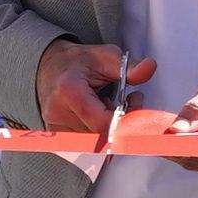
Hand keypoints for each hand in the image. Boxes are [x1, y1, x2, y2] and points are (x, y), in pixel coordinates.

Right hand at [33, 38, 150, 136]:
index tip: (134, 104)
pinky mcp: (55, 134)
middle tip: (127, 101)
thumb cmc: (78, 62)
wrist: (47, 66)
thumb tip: (149, 68)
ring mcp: (54, 126)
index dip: (124, 120)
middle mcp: (58, 112)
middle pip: (100, 133)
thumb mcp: (105, 57)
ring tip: (110, 104)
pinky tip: (97, 114)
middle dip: (120, 121)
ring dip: (108, 127)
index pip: (102, 122)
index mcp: (70, 91)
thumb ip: (128, 66)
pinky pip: (83, 141)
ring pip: (94, 139)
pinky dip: (96, 130)